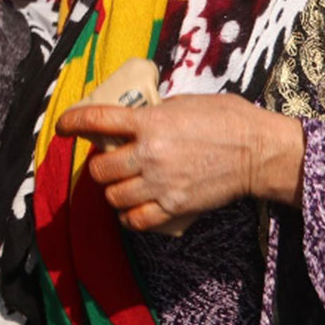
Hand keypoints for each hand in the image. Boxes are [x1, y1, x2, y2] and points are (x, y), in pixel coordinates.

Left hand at [58, 93, 306, 234]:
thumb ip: (152, 113)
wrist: (261, 151)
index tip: (62, 126)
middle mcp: (150, 154)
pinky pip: (136, 220)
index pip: (97, 120)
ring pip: (113, 196)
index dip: (72, 122)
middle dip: (99, 165)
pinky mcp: (176, 206)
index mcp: (150, 121)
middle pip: (100, 169)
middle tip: (110, 160)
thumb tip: (130, 121)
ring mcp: (162, 183)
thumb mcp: (183, 103)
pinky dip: (129, 216)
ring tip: (124, 182)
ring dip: (113, 190)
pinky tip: (134, 206)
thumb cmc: (227, 119)